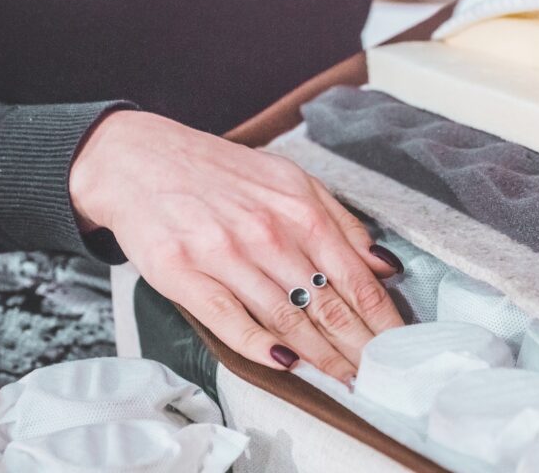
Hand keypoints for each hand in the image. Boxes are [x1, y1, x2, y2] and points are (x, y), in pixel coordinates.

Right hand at [70, 110, 403, 381]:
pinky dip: (260, 347)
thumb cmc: (221, 173)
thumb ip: (340, 222)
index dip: (381, 319)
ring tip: (343, 379)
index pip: (355, 278)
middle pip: (327, 304)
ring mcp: (224, 255)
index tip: (398, 345)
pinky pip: (229, 321)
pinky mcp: (183, 274)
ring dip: (319, 356)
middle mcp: (267, 233)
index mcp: (300, 209)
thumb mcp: (291, 180)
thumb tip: (384, 263)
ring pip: (286, 318)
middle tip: (380, 374)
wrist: (140, 158)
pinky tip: (285, 363)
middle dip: (359, 347)